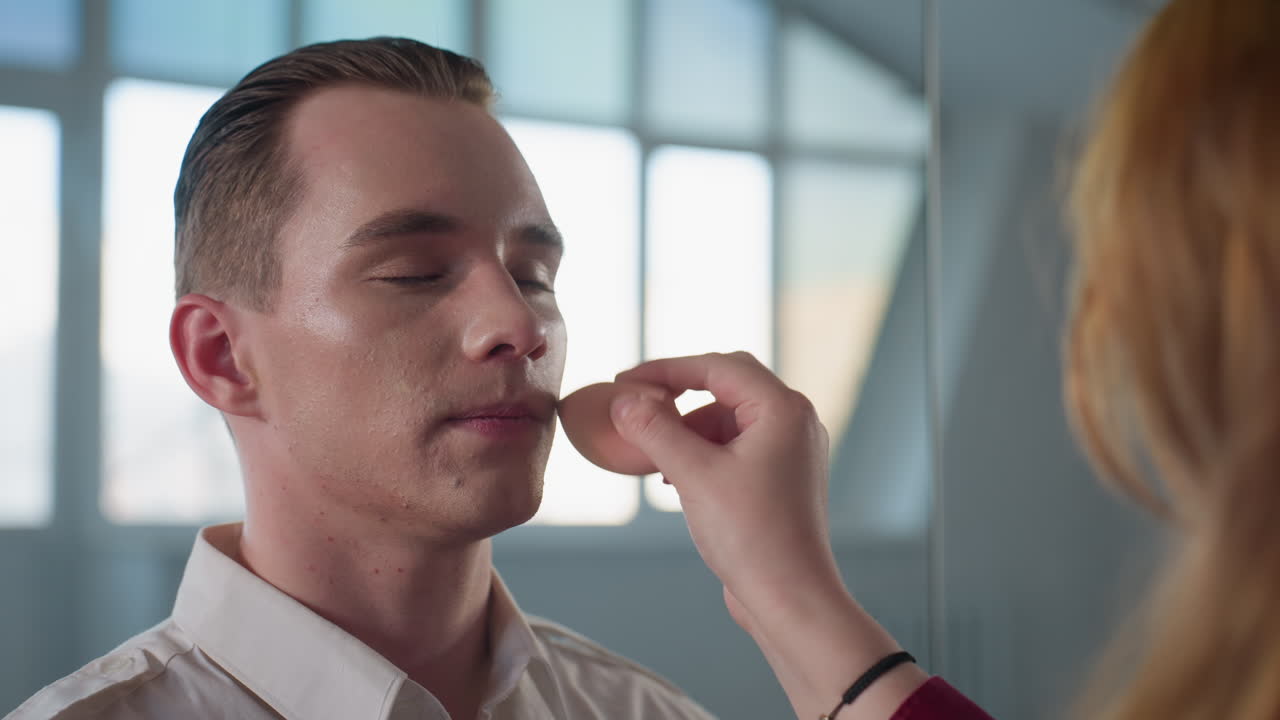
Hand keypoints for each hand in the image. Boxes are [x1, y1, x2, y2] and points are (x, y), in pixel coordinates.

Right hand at [609, 351, 841, 623]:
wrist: (790, 599)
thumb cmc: (752, 537)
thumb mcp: (693, 475)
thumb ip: (655, 430)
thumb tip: (624, 400)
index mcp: (782, 409)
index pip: (717, 367)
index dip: (666, 369)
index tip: (626, 380)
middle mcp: (794, 421)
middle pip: (726, 385)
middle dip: (679, 395)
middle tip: (637, 406)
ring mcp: (791, 450)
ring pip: (729, 418)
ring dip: (689, 428)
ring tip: (656, 457)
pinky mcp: (782, 477)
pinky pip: (737, 446)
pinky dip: (704, 451)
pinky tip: (678, 476)